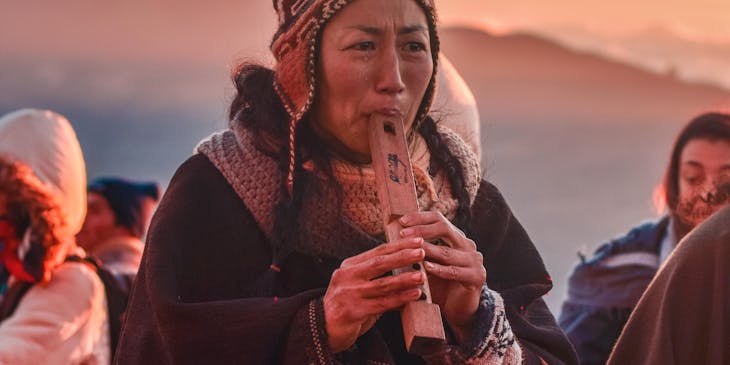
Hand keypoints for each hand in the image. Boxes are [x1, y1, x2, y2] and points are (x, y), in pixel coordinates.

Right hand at [323, 237, 426, 352]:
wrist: (322, 330)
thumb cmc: (345, 306)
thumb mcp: (357, 287)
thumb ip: (377, 279)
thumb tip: (407, 274)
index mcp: (349, 266)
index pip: (377, 252)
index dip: (399, 246)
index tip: (417, 241)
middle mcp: (347, 276)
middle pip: (380, 263)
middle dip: (403, 256)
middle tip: (422, 252)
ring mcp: (349, 294)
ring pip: (382, 284)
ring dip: (404, 279)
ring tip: (421, 276)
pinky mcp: (353, 311)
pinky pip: (382, 303)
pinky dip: (400, 299)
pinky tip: (413, 295)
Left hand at [399, 211, 485, 339]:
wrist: (458, 309)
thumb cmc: (438, 284)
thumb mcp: (427, 263)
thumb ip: (417, 250)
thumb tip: (393, 237)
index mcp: (456, 237)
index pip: (438, 219)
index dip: (420, 218)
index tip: (402, 221)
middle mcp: (467, 245)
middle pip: (444, 228)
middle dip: (421, 230)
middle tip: (403, 234)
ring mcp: (474, 260)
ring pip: (447, 251)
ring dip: (428, 250)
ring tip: (411, 250)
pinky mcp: (476, 277)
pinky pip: (454, 271)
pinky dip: (439, 269)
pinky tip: (426, 268)